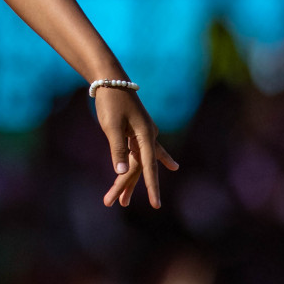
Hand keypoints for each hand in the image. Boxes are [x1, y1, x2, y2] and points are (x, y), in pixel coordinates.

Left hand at [95, 87, 178, 207]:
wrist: (110, 79)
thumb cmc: (110, 102)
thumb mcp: (111, 126)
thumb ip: (118, 149)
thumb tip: (122, 172)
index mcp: (145, 135)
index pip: (148, 166)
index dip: (152, 186)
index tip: (156, 205)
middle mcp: (148, 136)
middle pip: (141, 166)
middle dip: (129, 185)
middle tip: (119, 203)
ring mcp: (144, 133)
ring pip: (139, 161)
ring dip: (130, 179)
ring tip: (121, 200)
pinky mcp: (137, 130)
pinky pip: (139, 152)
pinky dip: (141, 164)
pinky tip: (172, 165)